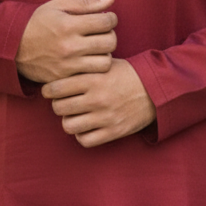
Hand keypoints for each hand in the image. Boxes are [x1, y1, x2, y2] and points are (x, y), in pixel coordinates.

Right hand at [16, 0, 117, 83]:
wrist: (13, 47)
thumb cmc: (38, 22)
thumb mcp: (58, 6)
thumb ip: (86, 3)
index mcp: (68, 25)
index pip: (106, 22)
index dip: (111, 18)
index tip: (106, 19)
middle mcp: (69, 46)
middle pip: (109, 42)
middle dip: (110, 35)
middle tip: (102, 33)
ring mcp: (68, 65)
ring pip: (105, 62)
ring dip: (105, 54)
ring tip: (96, 48)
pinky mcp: (65, 78)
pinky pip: (92, 76)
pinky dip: (94, 68)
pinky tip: (88, 60)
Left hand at [41, 58, 155, 147]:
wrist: (156, 90)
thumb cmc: (128, 74)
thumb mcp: (106, 64)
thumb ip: (84, 67)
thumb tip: (59, 70)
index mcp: (94, 78)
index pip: (57, 87)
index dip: (49, 90)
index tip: (49, 90)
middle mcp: (97, 98)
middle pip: (59, 108)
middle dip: (58, 105)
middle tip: (62, 102)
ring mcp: (105, 116)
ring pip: (69, 126)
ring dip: (69, 121)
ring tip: (74, 115)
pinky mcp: (113, 131)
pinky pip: (85, 140)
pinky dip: (81, 135)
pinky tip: (85, 127)